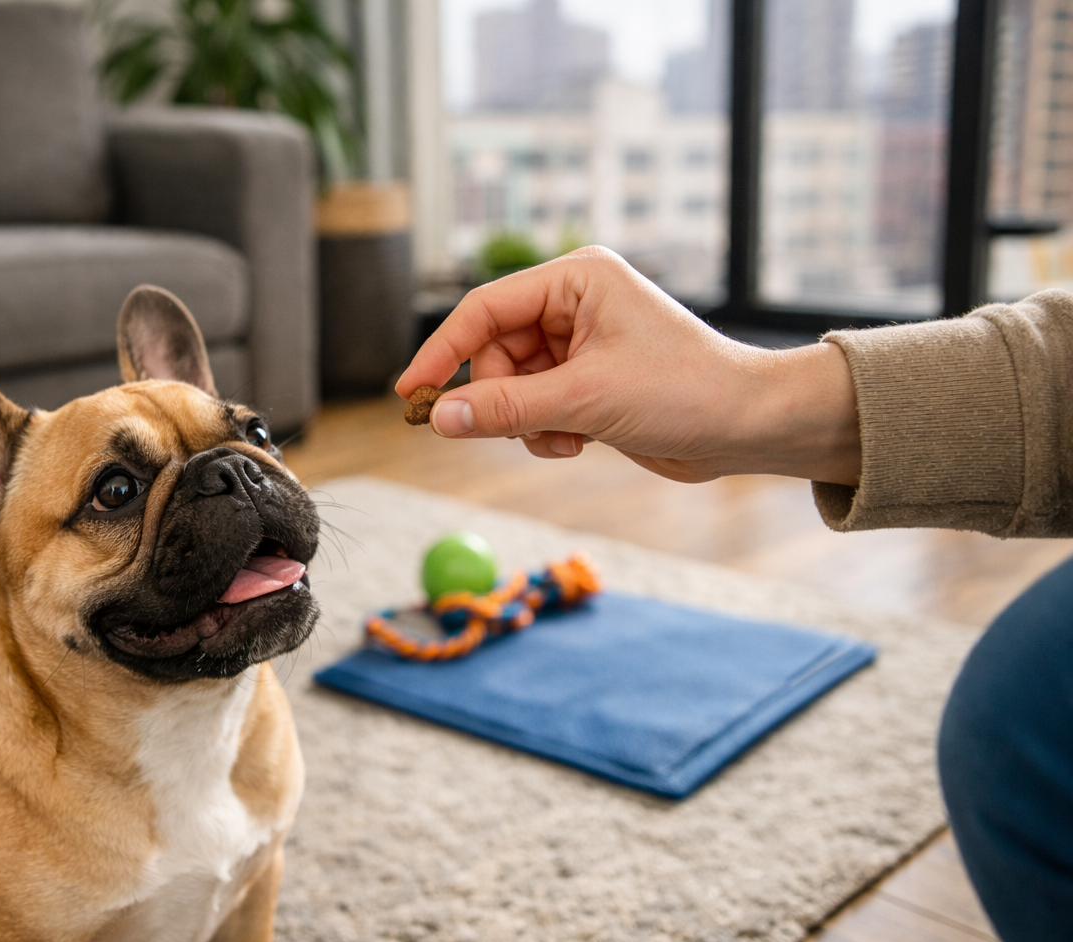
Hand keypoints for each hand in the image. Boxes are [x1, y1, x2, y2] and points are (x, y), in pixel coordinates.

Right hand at [395, 247, 860, 485]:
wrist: (749, 426)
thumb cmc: (685, 391)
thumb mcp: (585, 400)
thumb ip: (506, 410)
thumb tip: (441, 418)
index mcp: (576, 279)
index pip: (485, 310)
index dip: (443, 352)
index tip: (411, 393)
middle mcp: (575, 303)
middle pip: (494, 353)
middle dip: (500, 399)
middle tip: (513, 431)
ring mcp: (581, 344)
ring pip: (512, 387)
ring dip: (526, 422)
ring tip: (565, 437)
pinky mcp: (589, 382)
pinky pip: (536, 407)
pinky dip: (545, 432)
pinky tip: (579, 443)